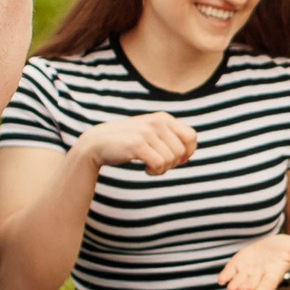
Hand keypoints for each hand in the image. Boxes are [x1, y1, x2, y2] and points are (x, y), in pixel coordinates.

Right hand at [77, 112, 196, 175]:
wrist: (98, 142)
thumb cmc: (128, 141)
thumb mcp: (151, 133)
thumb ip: (170, 138)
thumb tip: (189, 155)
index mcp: (164, 117)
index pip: (192, 137)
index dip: (188, 152)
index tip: (175, 160)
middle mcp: (157, 121)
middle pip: (182, 151)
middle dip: (173, 164)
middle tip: (158, 164)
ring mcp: (147, 132)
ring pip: (171, 160)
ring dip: (162, 169)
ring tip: (150, 166)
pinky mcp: (137, 144)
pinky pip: (159, 164)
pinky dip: (154, 172)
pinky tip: (145, 169)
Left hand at [216, 233, 289, 289]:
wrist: (274, 246)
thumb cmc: (287, 249)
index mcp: (274, 274)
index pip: (268, 285)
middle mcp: (259, 276)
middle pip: (252, 284)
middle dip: (246, 287)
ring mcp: (248, 271)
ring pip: (239, 280)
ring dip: (234, 285)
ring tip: (230, 288)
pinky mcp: (238, 265)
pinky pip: (230, 272)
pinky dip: (225, 276)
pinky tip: (221, 280)